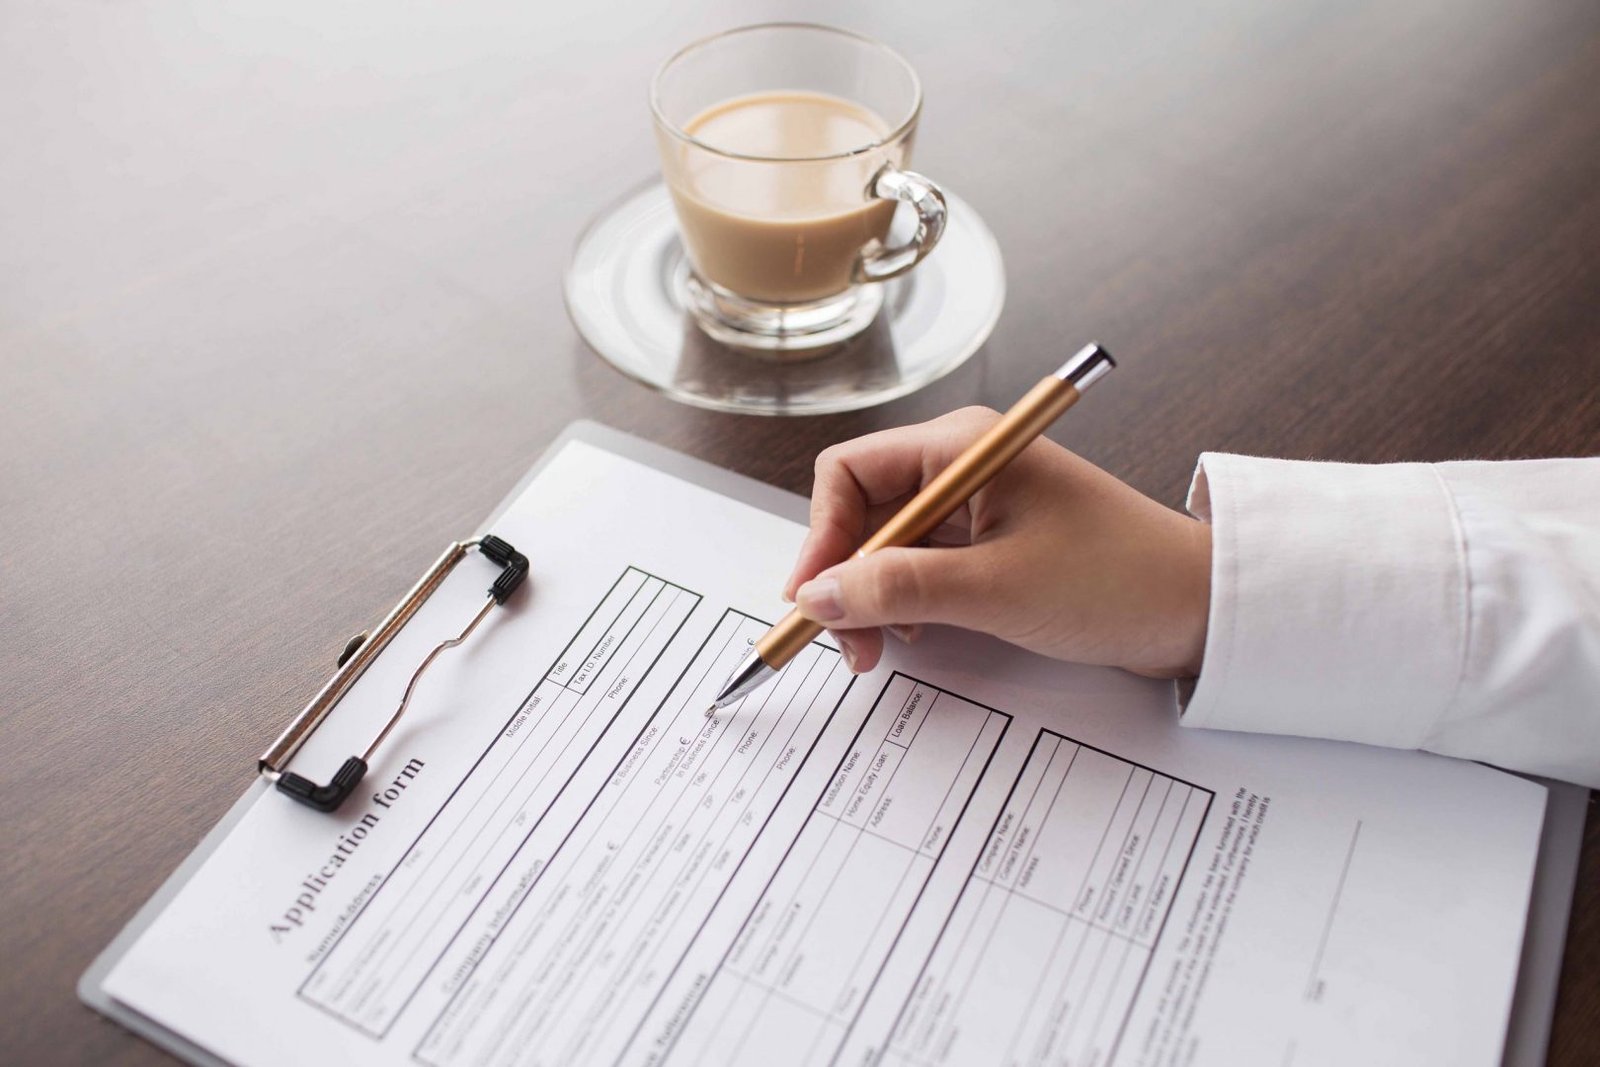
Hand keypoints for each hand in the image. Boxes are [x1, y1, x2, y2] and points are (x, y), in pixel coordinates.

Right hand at [784, 408, 1211, 677]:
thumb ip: (899, 590)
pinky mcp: (990, 540)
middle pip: (862, 510)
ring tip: (879, 649)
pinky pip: (920, 563)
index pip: (850, 472)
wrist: (1199, 609)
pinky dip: (904, 601)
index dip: (822, 537)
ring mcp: (977, 502)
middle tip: (847, 643)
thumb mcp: (995, 590)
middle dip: (844, 576)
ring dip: (871, 596)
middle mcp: (963, 464)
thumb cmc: (1116, 580)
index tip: (814, 600)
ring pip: (886, 542)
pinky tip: (914, 634)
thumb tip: (818, 595)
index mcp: (964, 446)